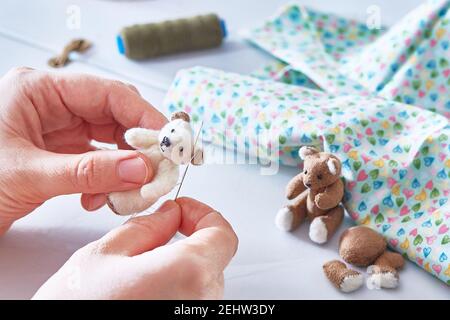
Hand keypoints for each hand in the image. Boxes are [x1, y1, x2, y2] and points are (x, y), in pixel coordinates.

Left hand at [0, 67, 166, 234]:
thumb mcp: (29, 174)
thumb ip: (89, 171)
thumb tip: (141, 169)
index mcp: (40, 90)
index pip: (108, 93)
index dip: (144, 117)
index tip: (169, 142)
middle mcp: (53, 105)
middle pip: (114, 115)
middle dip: (139, 144)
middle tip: (160, 168)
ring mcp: (58, 129)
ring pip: (110, 140)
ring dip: (126, 166)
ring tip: (133, 189)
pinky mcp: (61, 153)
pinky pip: (99, 160)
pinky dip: (109, 179)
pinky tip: (102, 196)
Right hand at [32, 197, 237, 298]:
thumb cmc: (75, 310)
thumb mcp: (105, 255)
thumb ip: (147, 227)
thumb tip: (168, 215)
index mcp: (187, 273)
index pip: (222, 234)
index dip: (202, 214)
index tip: (181, 210)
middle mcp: (200, 302)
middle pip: (213, 259)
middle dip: (188, 240)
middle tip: (156, 235)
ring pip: (202, 283)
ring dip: (180, 269)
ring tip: (141, 271)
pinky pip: (191, 302)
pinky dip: (175, 290)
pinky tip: (144, 292)